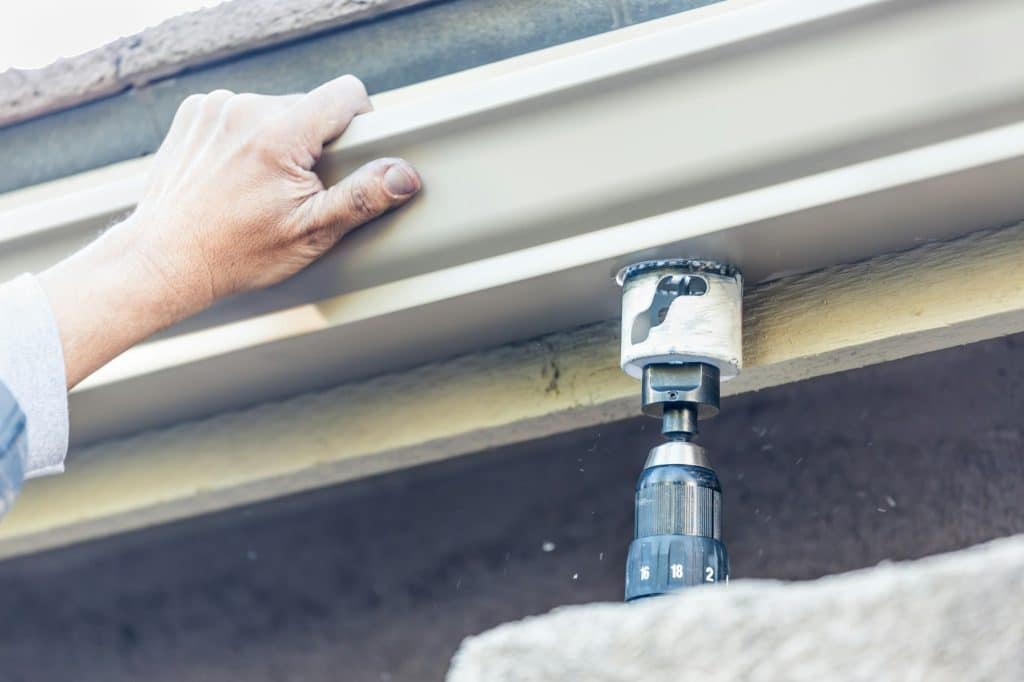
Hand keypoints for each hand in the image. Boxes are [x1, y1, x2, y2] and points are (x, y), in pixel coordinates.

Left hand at [40, 75, 420, 387]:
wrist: (166, 259)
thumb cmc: (238, 253)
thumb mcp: (311, 233)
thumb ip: (362, 198)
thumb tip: (405, 175)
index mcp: (280, 133)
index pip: (345, 93)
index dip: (359, 120)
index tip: (351, 154)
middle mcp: (245, 108)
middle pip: (308, 106)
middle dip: (314, 141)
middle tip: (299, 189)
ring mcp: (215, 107)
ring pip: (274, 110)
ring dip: (279, 139)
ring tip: (261, 186)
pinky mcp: (195, 114)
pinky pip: (240, 112)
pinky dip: (246, 137)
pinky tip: (236, 175)